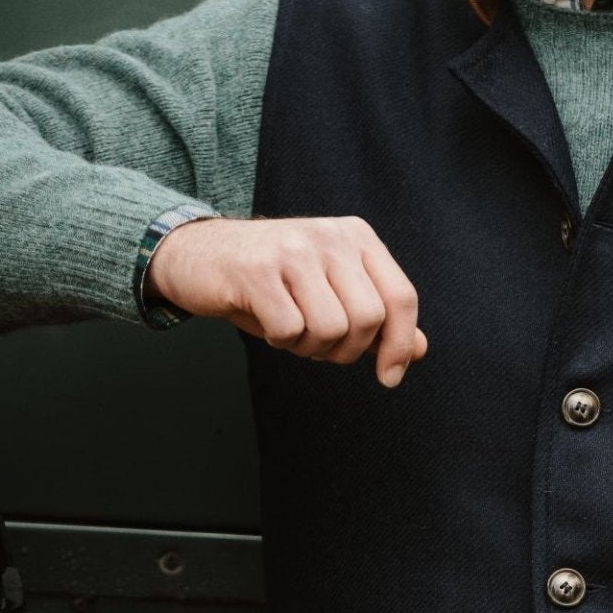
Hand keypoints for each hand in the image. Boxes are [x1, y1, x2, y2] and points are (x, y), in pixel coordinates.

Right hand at [149, 216, 426, 387]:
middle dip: (347, 350)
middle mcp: (330, 236)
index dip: (400, 344)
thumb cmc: (270, 281)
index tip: (390, 376)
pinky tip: (269, 324)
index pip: (401, 296)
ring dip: (311, 348)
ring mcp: (293, 250)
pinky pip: (290, 330)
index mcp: (356, 237)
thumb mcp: (329, 293)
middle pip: (368, 319)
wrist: (195, 255)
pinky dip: (282, 342)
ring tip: (292, 331)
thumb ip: (376, 318)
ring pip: (331, 328)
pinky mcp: (257, 270)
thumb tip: (417, 350)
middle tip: (320, 346)